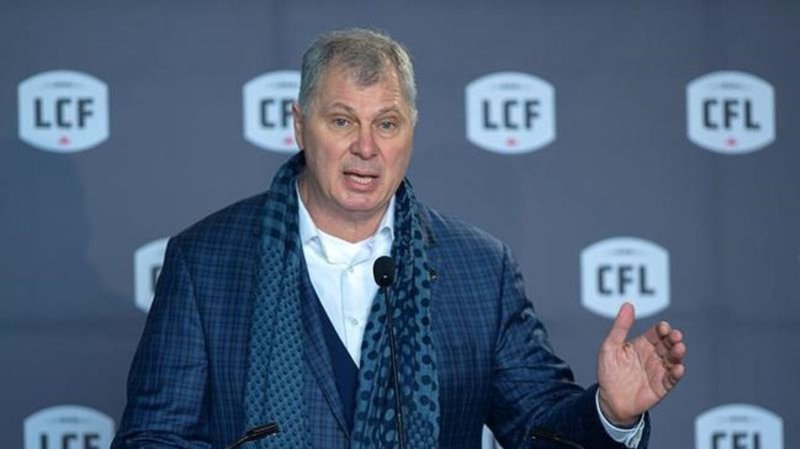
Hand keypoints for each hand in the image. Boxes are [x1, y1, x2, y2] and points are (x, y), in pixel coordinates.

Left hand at [597, 302, 685, 425]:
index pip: (656, 333)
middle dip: (672, 339)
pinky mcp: (662, 386)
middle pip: (667, 344)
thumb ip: (620, 327)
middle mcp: (653, 356)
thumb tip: (628, 305)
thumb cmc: (609, 372)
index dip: (661, 329)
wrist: (609, 399)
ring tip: (679, 348)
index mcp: (642, 344)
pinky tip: (678, 368)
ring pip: (672, 359)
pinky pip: (672, 379)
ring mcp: (659, 370)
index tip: (663, 327)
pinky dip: (676, 373)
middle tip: (675, 336)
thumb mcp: (610, 347)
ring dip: (677, 354)